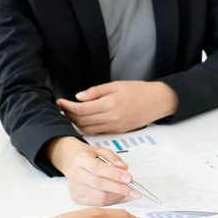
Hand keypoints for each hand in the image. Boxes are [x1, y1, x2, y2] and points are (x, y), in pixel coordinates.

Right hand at [46, 137, 138, 205]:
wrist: (75, 165)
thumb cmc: (91, 158)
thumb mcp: (101, 151)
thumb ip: (113, 157)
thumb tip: (124, 168)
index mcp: (80, 160)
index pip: (97, 168)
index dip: (114, 174)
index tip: (129, 178)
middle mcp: (75, 174)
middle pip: (99, 184)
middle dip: (119, 187)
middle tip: (134, 190)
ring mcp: (74, 187)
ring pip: (99, 196)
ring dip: (117, 195)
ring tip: (127, 191)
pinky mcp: (77, 197)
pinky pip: (97, 203)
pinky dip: (111, 200)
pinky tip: (117, 195)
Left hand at [57, 81, 177, 133]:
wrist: (158, 102)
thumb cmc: (139, 90)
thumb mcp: (116, 85)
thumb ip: (96, 92)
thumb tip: (78, 97)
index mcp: (110, 104)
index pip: (82, 109)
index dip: (67, 106)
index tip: (60, 102)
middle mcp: (112, 118)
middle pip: (82, 121)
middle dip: (69, 115)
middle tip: (63, 108)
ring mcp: (116, 126)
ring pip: (89, 129)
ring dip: (77, 123)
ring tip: (71, 114)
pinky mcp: (119, 131)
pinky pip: (99, 132)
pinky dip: (88, 127)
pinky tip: (84, 120)